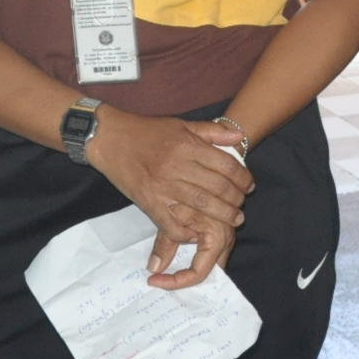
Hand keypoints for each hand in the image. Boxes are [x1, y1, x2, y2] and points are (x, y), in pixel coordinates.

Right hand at [86, 111, 254, 287]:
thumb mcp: (181, 124)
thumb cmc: (147, 130)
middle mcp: (178, 166)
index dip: (243, 177)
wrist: (109, 138)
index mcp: (188, 146)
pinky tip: (198, 233)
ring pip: (202, 206)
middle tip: (242, 206)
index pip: (226, 165)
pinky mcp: (148, 202)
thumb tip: (240, 136)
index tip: (249, 185)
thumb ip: (212, 131)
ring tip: (233, 219)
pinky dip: (187, 232)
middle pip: (218, 188)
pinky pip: (172, 223)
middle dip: (236, 200)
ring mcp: (163, 186)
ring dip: (222, 216)